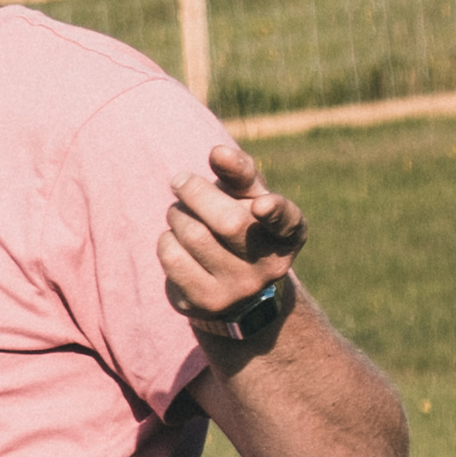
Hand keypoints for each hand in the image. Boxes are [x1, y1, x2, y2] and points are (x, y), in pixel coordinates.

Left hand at [162, 136, 312, 322]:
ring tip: (180, 214)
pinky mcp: (206, 303)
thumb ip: (239, 171)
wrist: (228, 284)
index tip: (261, 205)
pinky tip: (175, 242)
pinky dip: (166, 240)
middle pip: (228, 221)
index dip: (276, 211)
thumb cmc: (240, 222)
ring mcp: (240, 289)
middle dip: (194, 192)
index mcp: (289, 234)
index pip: (288, 221)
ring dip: (176, 214)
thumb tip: (219, 153)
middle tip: (180, 181)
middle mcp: (271, 266)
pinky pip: (172, 258)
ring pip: (193, 236)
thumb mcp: (246, 196)